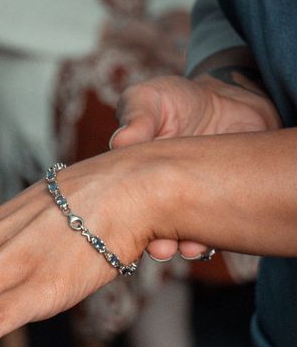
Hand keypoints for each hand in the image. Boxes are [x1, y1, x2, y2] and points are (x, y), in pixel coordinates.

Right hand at [111, 74, 280, 258]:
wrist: (229, 103)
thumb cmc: (177, 100)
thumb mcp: (150, 98)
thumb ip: (136, 116)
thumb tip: (120, 141)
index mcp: (130, 171)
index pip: (118, 197)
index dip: (119, 213)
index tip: (123, 222)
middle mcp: (152, 193)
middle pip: (145, 224)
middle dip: (148, 240)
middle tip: (157, 248)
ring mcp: (183, 202)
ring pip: (175, 234)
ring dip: (177, 245)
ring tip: (183, 249)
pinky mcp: (214, 205)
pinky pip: (209, 231)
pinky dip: (207, 241)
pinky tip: (205, 243)